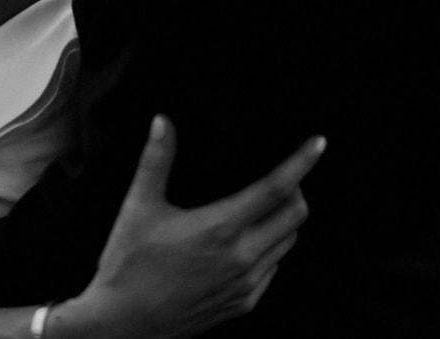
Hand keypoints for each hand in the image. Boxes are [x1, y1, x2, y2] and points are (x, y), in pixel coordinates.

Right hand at [61, 118, 324, 338]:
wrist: (120, 327)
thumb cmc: (127, 268)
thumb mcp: (138, 208)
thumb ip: (156, 161)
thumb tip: (162, 122)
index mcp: (220, 228)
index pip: (276, 188)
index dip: (302, 162)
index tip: (318, 144)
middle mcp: (240, 257)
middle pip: (295, 214)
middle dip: (297, 189)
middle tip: (283, 176)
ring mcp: (244, 284)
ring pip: (288, 242)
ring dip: (286, 220)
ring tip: (268, 206)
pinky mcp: (242, 303)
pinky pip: (274, 269)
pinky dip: (272, 249)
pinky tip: (251, 241)